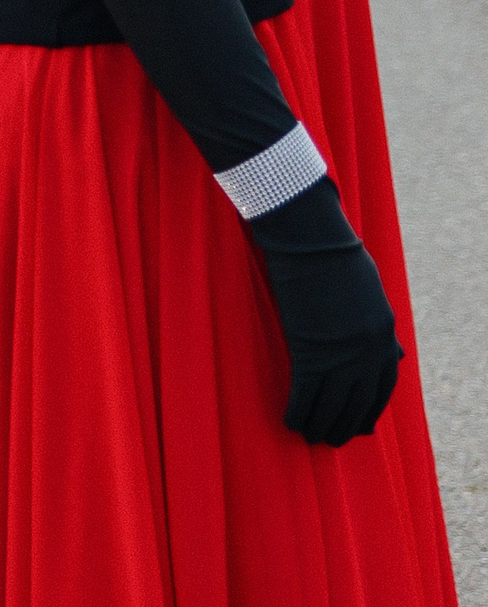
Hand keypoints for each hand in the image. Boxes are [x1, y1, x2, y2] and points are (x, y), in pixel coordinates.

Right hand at [247, 180, 399, 444]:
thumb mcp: (369, 293)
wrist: (313, 242)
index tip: (361, 425)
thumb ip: (376, 325)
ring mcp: (341, 355)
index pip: (383, 386)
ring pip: (332, 404)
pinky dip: (298, 411)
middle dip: (345, 424)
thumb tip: (390, 351)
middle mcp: (369, 353)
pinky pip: (306, 394)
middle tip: (332, 440)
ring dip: (321, 425)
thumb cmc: (336, 257)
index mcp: (384, 336)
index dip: (370, 409)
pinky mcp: (311, 352)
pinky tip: (290, 421)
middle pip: (358, 401)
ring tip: (309, 437)